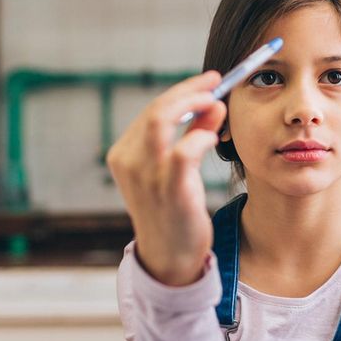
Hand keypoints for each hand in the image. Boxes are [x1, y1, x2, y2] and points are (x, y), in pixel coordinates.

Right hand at [105, 71, 226, 285]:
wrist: (169, 258)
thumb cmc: (174, 212)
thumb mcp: (177, 170)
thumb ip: (193, 135)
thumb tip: (214, 105)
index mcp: (124, 155)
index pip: (151, 110)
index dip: (182, 91)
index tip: (208, 82)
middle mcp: (129, 162)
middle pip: (155, 110)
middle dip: (188, 90)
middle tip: (216, 82)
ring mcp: (146, 177)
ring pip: (160, 120)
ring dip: (192, 104)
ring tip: (216, 102)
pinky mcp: (169, 191)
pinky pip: (183, 151)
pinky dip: (200, 137)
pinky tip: (213, 138)